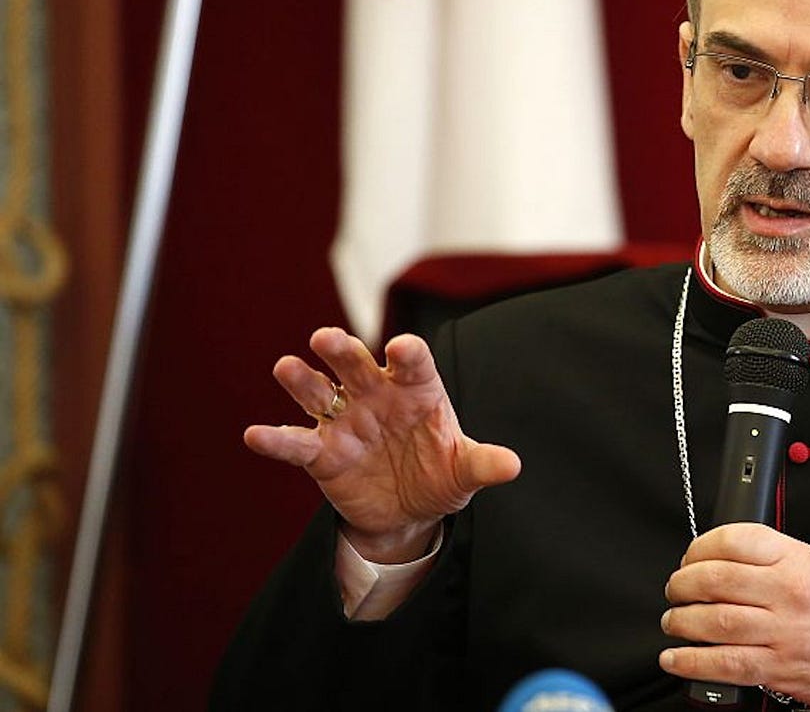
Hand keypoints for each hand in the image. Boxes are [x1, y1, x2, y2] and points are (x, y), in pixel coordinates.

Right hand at [243, 327, 520, 561]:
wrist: (409, 511)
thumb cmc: (440, 475)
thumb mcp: (465, 472)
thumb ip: (483, 464)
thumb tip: (512, 466)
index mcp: (416, 390)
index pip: (413, 363)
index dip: (408, 354)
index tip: (401, 349)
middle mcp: (376, 396)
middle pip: (357, 365)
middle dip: (343, 351)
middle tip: (327, 338)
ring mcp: (346, 421)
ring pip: (319, 392)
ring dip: (302, 380)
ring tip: (286, 367)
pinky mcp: (322, 454)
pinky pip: (296, 443)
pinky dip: (276, 439)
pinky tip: (255, 434)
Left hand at [659, 523, 809, 711]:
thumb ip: (770, 556)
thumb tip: (720, 555)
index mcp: (796, 560)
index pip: (735, 540)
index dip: (699, 546)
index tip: (690, 556)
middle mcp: (788, 593)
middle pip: (716, 580)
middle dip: (683, 584)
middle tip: (676, 588)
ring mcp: (782, 633)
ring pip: (716, 621)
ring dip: (682, 621)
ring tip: (674, 620)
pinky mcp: (778, 668)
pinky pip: (726, 663)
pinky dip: (693, 661)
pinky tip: (675, 657)